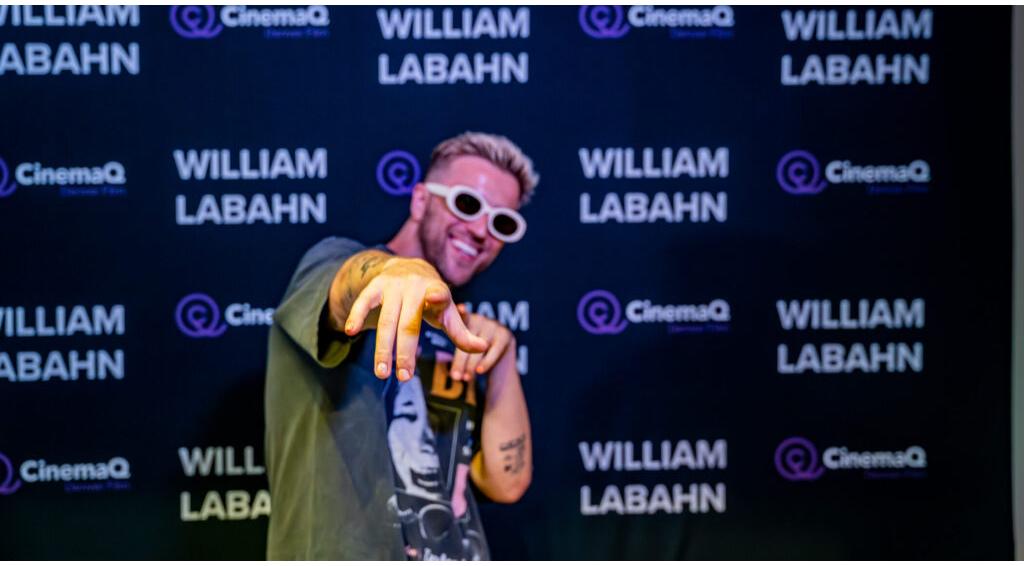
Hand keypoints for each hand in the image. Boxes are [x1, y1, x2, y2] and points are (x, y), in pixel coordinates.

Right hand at [344, 257, 487, 380]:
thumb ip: (462, 333)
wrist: (410, 267)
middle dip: (405, 352)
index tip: (436, 298)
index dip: (437, 297)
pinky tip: (350, 332)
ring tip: (382, 373)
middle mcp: (415, 287)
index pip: (439, 295)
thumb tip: (484, 348)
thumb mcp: (447, 313)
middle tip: (403, 377)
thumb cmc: (432, 299)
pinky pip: (364, 302)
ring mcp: (393, 286)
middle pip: (409, 324)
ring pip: (386, 321)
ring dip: (383, 348)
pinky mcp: (375, 286)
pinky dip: (356, 316)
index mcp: (437, 291)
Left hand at [449, 305, 514, 381]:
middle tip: (455, 377)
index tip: (460, 308)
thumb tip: (455, 377)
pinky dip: (486, 362)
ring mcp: (494, 326)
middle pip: (468, 340)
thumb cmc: (477, 357)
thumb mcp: (466, 353)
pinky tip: (480, 371)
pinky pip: (494, 351)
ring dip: (471, 365)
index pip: (463, 316)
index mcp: (467, 320)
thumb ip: (460, 358)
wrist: (499, 364)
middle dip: (461, 361)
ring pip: (480, 347)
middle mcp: (480, 319)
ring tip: (466, 379)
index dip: (462, 312)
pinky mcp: (505, 335)